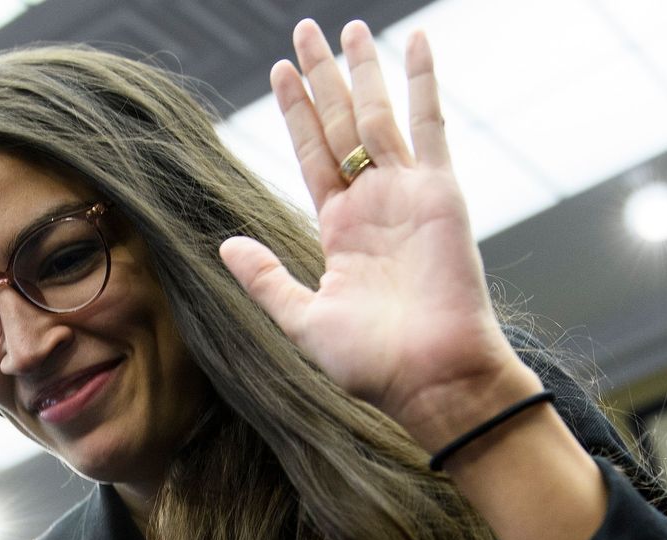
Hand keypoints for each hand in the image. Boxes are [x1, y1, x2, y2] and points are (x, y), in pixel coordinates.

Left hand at [219, 19, 523, 440]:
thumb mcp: (302, 320)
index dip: (296, 113)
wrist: (431, 378)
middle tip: (305, 31)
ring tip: (348, 26)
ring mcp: (408, 193)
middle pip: (340, 124)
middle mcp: (374, 205)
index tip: (279, 70)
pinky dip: (424, 82)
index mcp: (341, 231)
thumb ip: (265, 279)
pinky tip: (417, 42)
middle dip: (323, 77)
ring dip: (363, 69)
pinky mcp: (440, 192)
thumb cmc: (372, 364)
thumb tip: (225, 245)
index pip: (312, 154)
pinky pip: (431, 125)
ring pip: (378, 115)